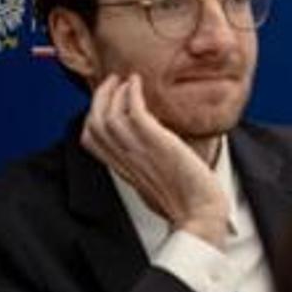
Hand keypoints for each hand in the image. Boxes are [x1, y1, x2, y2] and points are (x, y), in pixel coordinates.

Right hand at [80, 74, 228, 247]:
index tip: (107, 98)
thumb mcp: (157, 178)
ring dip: (115, 92)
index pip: (91, 138)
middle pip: (94, 122)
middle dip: (100, 97)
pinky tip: (138, 83)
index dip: (93, 114)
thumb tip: (155, 147)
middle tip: (113, 80)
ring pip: (109, 115)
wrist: (200, 213)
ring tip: (126, 79)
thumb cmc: (186, 200)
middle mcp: (126, 160)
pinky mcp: (158, 144)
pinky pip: (134, 112)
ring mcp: (140, 151)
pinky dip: (132, 93)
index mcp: (123, 168)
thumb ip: (148, 161)